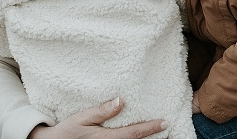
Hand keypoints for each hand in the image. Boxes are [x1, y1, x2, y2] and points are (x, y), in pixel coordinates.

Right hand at [28, 97, 167, 138]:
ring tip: (162, 134)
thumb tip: (121, 101)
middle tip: (170, 129)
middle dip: (154, 137)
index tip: (165, 122)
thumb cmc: (66, 131)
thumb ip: (101, 111)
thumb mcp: (81, 118)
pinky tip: (142, 138)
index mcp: (106, 138)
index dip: (151, 128)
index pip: (134, 132)